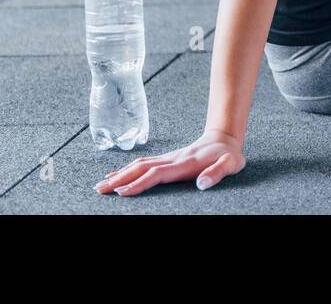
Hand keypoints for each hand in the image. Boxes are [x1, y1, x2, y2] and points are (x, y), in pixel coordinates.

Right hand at [94, 128, 244, 196]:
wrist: (225, 138)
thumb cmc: (229, 155)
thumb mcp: (231, 164)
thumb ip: (217, 173)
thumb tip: (202, 184)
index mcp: (185, 164)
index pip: (157, 174)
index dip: (139, 183)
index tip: (122, 192)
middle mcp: (172, 160)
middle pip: (141, 169)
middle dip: (120, 179)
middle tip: (99, 189)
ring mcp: (168, 158)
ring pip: (139, 165)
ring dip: (119, 174)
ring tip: (101, 184)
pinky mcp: (167, 159)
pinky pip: (143, 164)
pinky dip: (127, 170)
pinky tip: (117, 175)